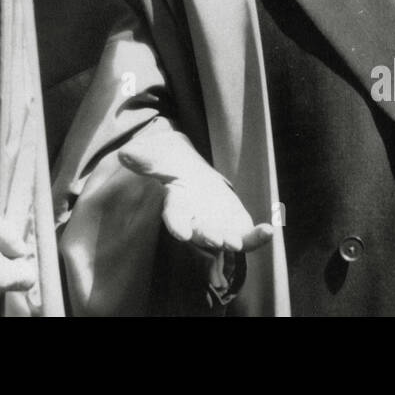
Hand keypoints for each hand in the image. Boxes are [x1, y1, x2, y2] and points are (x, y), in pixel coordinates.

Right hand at [119, 147, 273, 253]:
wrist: (197, 182)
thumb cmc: (178, 174)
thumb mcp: (164, 161)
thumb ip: (148, 160)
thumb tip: (124, 153)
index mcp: (177, 207)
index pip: (175, 217)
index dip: (177, 224)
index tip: (180, 231)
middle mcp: (196, 223)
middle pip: (201, 232)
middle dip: (208, 235)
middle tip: (216, 239)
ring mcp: (218, 229)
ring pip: (224, 239)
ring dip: (230, 241)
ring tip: (237, 241)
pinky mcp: (237, 230)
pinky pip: (248, 239)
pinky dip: (259, 238)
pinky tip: (270, 230)